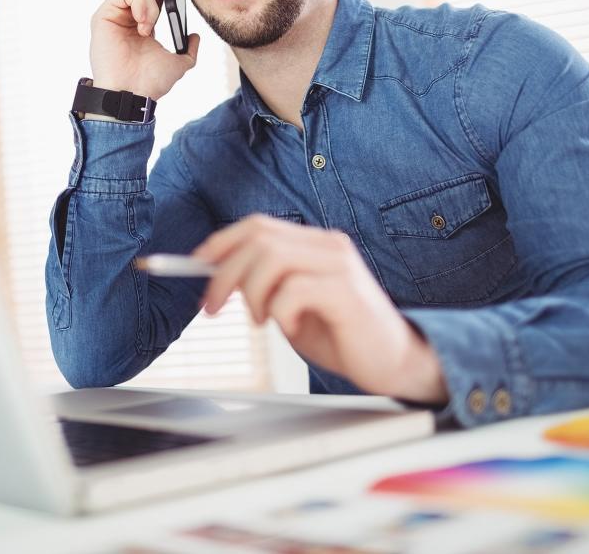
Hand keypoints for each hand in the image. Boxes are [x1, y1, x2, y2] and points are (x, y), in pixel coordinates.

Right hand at [90, 0, 199, 101]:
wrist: (131, 95)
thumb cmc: (149, 83)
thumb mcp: (178, 64)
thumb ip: (189, 50)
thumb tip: (195, 36)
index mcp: (143, 23)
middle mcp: (127, 16)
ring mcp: (115, 15)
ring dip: (151, 3)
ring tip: (150, 27)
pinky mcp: (103, 15)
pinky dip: (138, 2)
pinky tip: (142, 23)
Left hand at [192, 215, 448, 404]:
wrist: (393, 363)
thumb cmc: (341, 335)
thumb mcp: (290, 306)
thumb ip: (262, 286)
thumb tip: (217, 276)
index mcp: (314, 243)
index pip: (257, 225)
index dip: (221, 242)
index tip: (195, 265)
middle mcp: (328, 245)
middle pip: (258, 238)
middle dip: (224, 273)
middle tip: (212, 308)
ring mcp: (340, 265)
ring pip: (272, 258)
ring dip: (251, 292)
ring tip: (260, 319)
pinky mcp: (346, 291)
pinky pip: (294, 290)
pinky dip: (279, 311)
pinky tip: (289, 327)